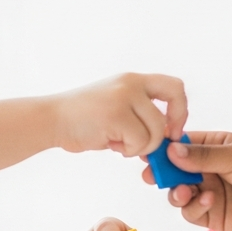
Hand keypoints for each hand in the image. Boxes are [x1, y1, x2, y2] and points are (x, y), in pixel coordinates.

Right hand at [51, 73, 187, 156]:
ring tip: (120, 145)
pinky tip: (111, 145)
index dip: (180, 108)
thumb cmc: (83, 120)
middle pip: (175, 98)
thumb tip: (167, 137)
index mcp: (132, 80)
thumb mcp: (116, 106)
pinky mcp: (115, 114)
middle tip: (164, 141)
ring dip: (142, 146)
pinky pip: (140, 141)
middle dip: (174, 123)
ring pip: (156, 129)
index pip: (173, 85)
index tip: (171, 129)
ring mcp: (123, 97)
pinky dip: (129, 150)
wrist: (51, 120)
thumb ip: (139, 114)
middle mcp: (131, 83)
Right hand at [146, 132, 231, 230]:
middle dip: (162, 172)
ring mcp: (208, 192)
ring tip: (183, 191)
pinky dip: (193, 207)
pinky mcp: (211, 216)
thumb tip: (170, 150)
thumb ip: (203, 156)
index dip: (164, 147)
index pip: (181, 143)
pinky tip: (208, 200)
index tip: (149, 150)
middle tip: (152, 175)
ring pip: (177, 192)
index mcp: (214, 146)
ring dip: (176, 191)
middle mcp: (208, 169)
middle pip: (173, 169)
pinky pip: (190, 212)